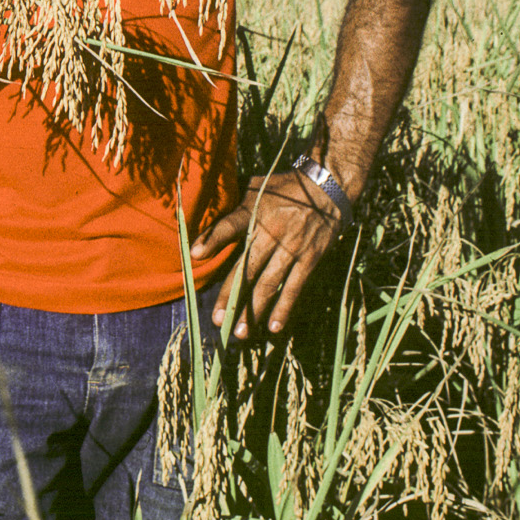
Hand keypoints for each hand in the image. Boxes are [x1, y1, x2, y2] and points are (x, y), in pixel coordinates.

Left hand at [193, 170, 345, 338]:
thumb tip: (203, 221)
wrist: (326, 187)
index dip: (213, 239)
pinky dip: (284, 308)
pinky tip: (273, 326)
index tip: (194, 254)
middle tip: (218, 320)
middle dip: (231, 295)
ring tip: (240, 332)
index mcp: (253, 212)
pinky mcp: (309, 259)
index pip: (229, 225)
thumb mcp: (253, 188)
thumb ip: (232, 207)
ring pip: (268, 283)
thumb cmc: (283, 189)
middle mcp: (271, 232)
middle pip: (246, 267)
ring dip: (254, 310)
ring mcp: (291, 247)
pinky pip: (294, 287)